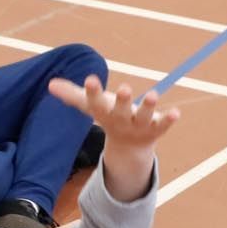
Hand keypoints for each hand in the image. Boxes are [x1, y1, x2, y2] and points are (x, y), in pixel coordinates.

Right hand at [47, 75, 180, 201]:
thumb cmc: (108, 118)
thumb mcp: (90, 107)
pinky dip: (168, 120)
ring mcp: (138, 126)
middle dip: (122, 100)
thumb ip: (72, 95)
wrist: (128, 148)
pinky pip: (162, 125)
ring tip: (154, 95)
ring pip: (143, 116)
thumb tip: (50, 84)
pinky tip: (176, 113)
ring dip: (148, 106)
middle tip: (124, 88)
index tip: (90, 79)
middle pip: (120, 110)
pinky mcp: (155, 129)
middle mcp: (120, 120)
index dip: (93, 92)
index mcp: (104, 113)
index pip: (96, 102)